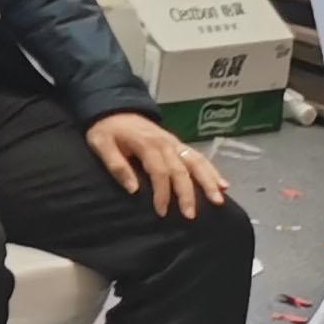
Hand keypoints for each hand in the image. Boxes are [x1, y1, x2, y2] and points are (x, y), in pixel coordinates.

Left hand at [88, 110, 228, 220]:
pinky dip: (212, 170)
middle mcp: (166, 143)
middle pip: (181, 170)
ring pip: (196, 163)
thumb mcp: (100, 144)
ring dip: (208, 182)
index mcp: (147, 144)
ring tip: (218, 200)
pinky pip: (198, 157)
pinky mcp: (179, 144)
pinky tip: (223, 184)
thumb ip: (116, 165)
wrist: (114, 108)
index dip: (162, 193)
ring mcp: (175, 143)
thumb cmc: (106, 129)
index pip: (159, 172)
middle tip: (190, 215)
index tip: (161, 211)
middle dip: (187, 194)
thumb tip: (133, 189)